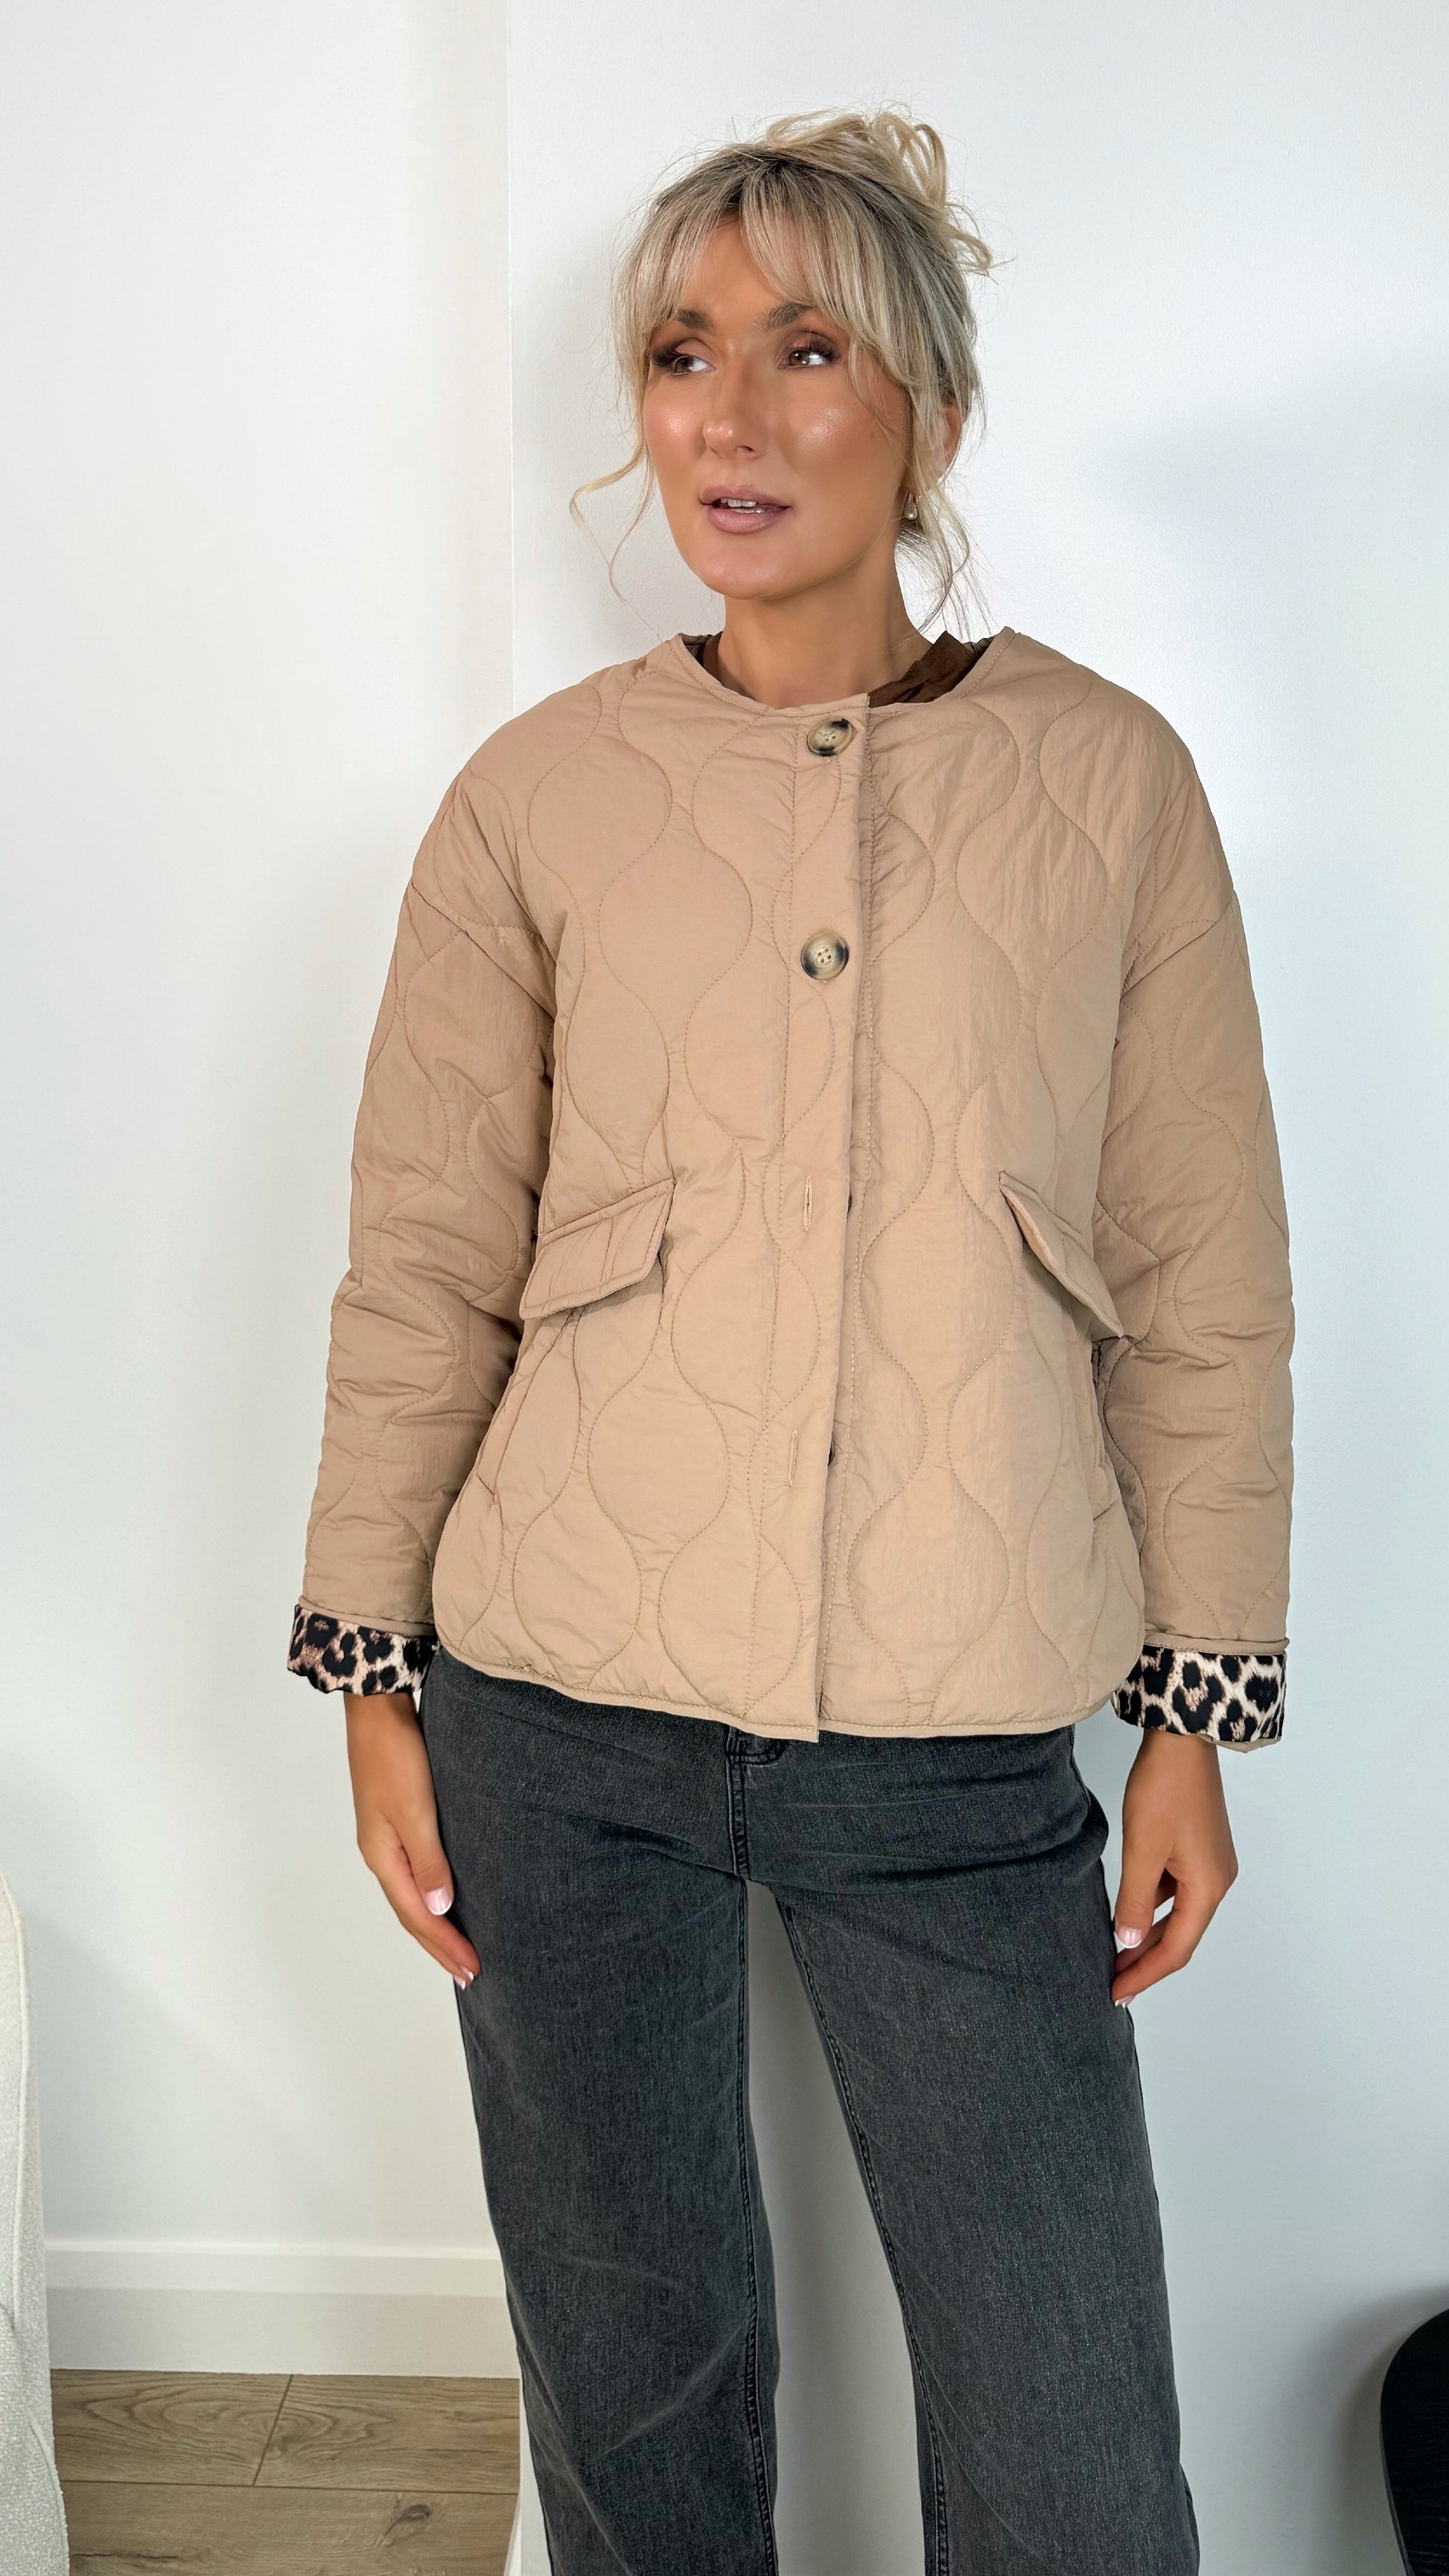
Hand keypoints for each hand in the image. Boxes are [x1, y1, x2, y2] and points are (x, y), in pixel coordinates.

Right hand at [344, 1693, 479, 1989]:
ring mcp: (386, 1839)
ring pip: (413, 1896)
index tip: (473, 1971)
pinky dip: (432, 1896)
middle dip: (439, 1946)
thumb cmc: (395, 1755)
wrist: (377, 1710)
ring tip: (458, 1949)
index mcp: (382, 1856)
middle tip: (469, 1975)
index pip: (418, 1916)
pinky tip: (446, 1899)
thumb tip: (439, 1910)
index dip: (445, 1945)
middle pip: (412, 1913)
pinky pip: (416, 1874)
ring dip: (436, 1926)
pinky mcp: (397, 1821)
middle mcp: (381, 1854)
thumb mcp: (415, 1810)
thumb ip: (428, 1860)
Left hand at [1111, 1728, 1236, 2004]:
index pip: (1176, 1949)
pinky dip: (1151, 1907)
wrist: (1183, 1738)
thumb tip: (1128, 1945)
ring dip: (1146, 1935)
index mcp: (1208, 1887)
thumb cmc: (1164, 1789)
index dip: (1145, 1975)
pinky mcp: (1198, 1848)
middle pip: (1180, 1935)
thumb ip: (1134, 1901)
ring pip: (1176, 1913)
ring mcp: (1209, 1864)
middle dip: (1145, 1961)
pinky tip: (1127, 1912)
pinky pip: (1174, 1890)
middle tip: (1112, 1983)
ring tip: (1114, 1954)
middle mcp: (1216, 1880)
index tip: (1116, 1994)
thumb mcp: (1143, 1848)